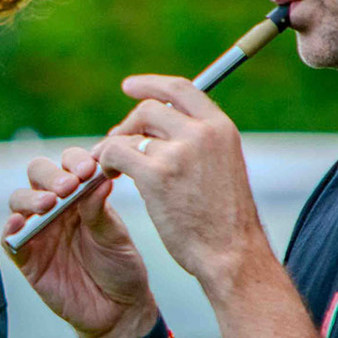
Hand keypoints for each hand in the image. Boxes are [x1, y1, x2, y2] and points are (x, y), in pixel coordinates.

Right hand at [3, 147, 159, 337]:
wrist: (117, 311)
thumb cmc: (120, 268)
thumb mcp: (115, 237)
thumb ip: (100, 210)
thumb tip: (96, 180)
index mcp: (80, 195)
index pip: (69, 164)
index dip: (74, 161)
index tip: (89, 169)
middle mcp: (56, 207)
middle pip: (38, 174)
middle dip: (51, 175)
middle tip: (68, 187)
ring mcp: (38, 231)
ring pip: (19, 200)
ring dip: (31, 198)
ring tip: (49, 205)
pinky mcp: (27, 257)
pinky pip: (9, 238)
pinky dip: (10, 229)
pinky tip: (20, 223)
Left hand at [97, 76, 269, 288]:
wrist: (231, 253)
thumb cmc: (224, 219)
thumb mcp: (223, 166)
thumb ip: (200, 141)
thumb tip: (162, 125)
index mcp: (221, 128)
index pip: (181, 88)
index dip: (151, 84)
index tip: (130, 87)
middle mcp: (202, 133)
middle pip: (149, 109)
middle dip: (128, 125)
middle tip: (117, 143)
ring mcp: (179, 152)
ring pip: (129, 134)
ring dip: (114, 148)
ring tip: (112, 167)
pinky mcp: (156, 174)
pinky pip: (115, 153)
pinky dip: (106, 162)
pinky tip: (109, 175)